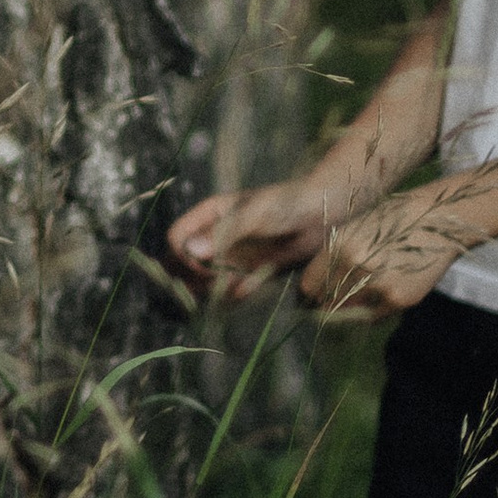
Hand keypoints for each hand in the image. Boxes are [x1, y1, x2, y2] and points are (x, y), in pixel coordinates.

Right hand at [164, 172, 337, 300]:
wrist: (321, 215)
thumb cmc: (285, 204)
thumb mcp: (253, 215)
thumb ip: (223, 234)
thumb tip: (189, 251)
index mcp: (209, 214)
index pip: (176, 239)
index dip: (183, 257)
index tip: (203, 267)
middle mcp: (215, 236)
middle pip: (184, 264)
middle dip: (194, 280)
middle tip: (216, 285)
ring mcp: (231, 256)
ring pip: (206, 282)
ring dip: (215, 291)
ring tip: (237, 286)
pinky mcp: (249, 272)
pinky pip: (231, 290)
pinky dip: (236, 294)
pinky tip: (250, 287)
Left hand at [298, 182, 472, 318]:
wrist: (436, 220)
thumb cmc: (394, 220)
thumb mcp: (356, 229)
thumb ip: (336, 256)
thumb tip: (317, 287)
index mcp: (339, 245)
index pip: (310, 285)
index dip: (311, 294)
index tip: (313, 298)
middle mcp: (354, 266)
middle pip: (328, 302)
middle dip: (328, 306)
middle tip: (331, 307)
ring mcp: (376, 284)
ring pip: (350, 313)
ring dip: (351, 311)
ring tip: (360, 300)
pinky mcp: (397, 299)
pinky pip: (375, 316)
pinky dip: (374, 311)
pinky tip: (382, 295)